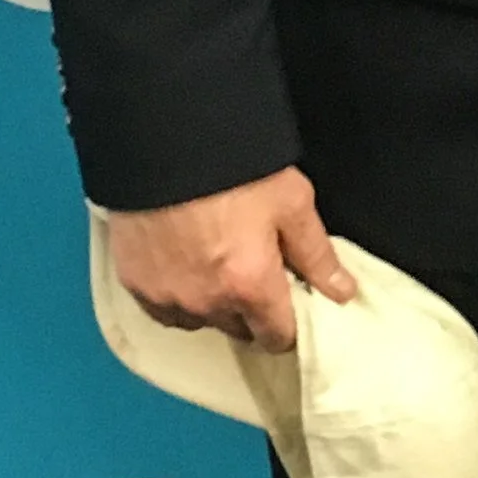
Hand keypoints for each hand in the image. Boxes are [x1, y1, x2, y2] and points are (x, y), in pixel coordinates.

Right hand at [106, 166, 355, 353]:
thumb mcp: (291, 201)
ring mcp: (166, 296)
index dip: (290, 324)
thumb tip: (342, 291)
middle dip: (252, 309)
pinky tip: (186, 260)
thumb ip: (317, 254)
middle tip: (255, 266)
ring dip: (213, 302)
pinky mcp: (135, 283)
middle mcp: (206, 301)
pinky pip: (164, 308)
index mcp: (249, 285)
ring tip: (218, 257)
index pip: (277, 337)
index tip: (291, 304)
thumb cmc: (232, 166)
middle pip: (239, 329)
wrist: (167, 140)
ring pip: (200, 320)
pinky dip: (178, 294)